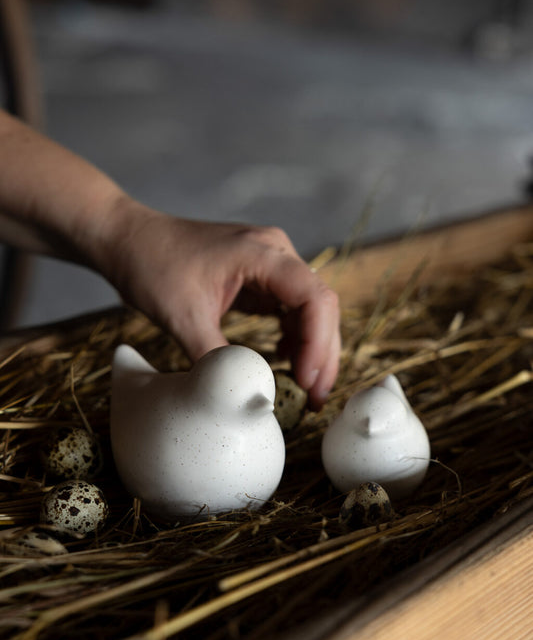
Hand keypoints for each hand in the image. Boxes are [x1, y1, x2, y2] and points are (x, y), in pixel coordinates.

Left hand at [99, 198, 339, 407]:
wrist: (128, 240)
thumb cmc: (151, 265)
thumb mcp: (182, 316)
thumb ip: (215, 357)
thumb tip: (245, 396)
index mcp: (263, 252)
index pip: (314, 298)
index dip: (318, 343)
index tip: (305, 381)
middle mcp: (275, 252)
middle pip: (320, 305)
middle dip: (323, 353)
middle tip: (317, 398)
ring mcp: (269, 263)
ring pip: (309, 309)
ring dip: (313, 348)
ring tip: (307, 389)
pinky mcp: (258, 277)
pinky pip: (289, 308)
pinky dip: (294, 337)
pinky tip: (285, 361)